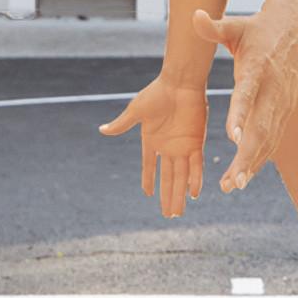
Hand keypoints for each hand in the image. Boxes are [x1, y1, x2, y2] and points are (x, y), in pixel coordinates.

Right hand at [98, 74, 208, 217]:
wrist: (180, 82)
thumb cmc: (157, 93)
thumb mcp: (136, 111)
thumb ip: (122, 124)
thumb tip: (101, 130)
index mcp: (152, 140)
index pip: (150, 166)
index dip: (149, 180)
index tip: (147, 195)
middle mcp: (168, 146)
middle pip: (167, 177)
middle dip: (167, 196)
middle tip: (168, 216)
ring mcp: (182, 146)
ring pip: (181, 176)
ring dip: (180, 194)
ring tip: (178, 212)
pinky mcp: (196, 141)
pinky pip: (196, 165)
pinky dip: (195, 179)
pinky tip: (194, 194)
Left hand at [193, 6, 297, 192]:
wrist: (295, 28)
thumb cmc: (258, 29)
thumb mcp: (236, 26)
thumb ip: (213, 27)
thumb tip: (193, 15)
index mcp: (257, 69)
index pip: (248, 94)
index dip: (241, 115)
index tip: (231, 138)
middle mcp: (272, 89)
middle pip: (261, 127)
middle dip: (247, 156)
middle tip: (232, 182)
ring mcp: (282, 102)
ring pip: (268, 138)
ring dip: (253, 163)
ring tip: (235, 185)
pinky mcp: (285, 110)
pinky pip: (273, 137)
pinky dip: (261, 156)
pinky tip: (248, 174)